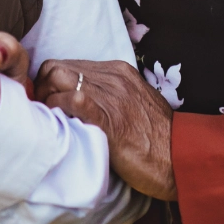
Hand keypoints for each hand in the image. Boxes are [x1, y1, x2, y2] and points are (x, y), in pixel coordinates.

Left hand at [37, 59, 176, 201]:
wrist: (181, 158)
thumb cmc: (157, 140)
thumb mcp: (134, 105)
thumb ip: (109, 97)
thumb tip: (79, 101)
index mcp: (119, 71)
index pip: (68, 64)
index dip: (50, 83)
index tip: (48, 101)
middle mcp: (113, 77)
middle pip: (55, 67)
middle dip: (41, 88)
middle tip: (44, 112)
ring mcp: (110, 95)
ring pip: (57, 80)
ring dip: (46, 101)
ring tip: (52, 121)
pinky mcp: (107, 117)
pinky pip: (69, 102)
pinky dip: (57, 112)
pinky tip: (62, 127)